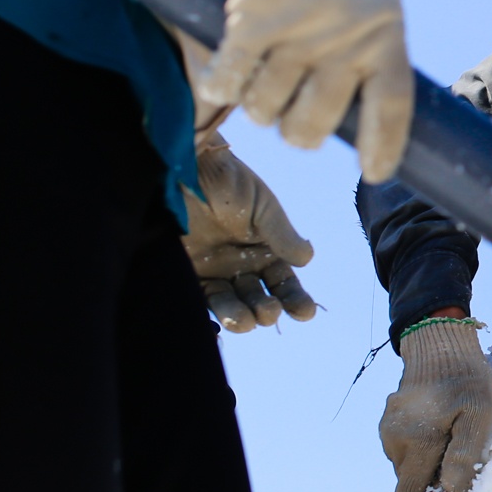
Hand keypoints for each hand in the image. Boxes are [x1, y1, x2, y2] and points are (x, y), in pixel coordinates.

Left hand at [181, 134, 316, 331]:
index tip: (304, 313)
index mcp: (265, 249)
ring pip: (232, 305)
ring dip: (242, 318)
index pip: (284, 283)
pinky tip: (220, 325)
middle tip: (268, 311)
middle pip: (260, 299)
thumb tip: (307, 260)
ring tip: (245, 320)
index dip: (296, 300)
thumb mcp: (263, 208)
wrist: (185, 167)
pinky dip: (212, 317)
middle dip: (267, 310)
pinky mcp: (187, 274)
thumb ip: (282, 236)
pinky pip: (201, 302)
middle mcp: (241, 265)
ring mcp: (214, 271)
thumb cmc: (228, 181)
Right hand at [378, 317, 491, 491]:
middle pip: (406, 485)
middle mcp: (395, 438)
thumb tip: (451, 491)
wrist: (440, 341)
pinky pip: (403, 449)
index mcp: (416, 440)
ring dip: (423, 474)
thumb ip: (464, 454)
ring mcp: (388, 429)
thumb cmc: (466, 378)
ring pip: (404, 468)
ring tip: (451, 463)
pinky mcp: (389, 420)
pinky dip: (419, 456)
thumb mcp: (479, 414)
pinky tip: (440, 442)